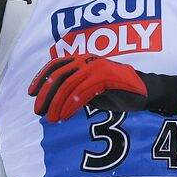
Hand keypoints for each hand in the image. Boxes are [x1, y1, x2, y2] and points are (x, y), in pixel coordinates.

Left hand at [28, 55, 176, 122]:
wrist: (145, 91)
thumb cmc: (118, 91)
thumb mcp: (91, 88)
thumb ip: (75, 88)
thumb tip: (52, 98)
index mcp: (83, 59)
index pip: (56, 65)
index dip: (40, 78)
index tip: (30, 93)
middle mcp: (88, 60)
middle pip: (59, 76)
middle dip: (46, 94)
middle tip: (39, 111)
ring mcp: (97, 68)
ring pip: (69, 84)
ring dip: (57, 103)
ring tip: (52, 118)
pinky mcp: (106, 78)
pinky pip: (83, 91)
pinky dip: (72, 104)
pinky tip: (66, 115)